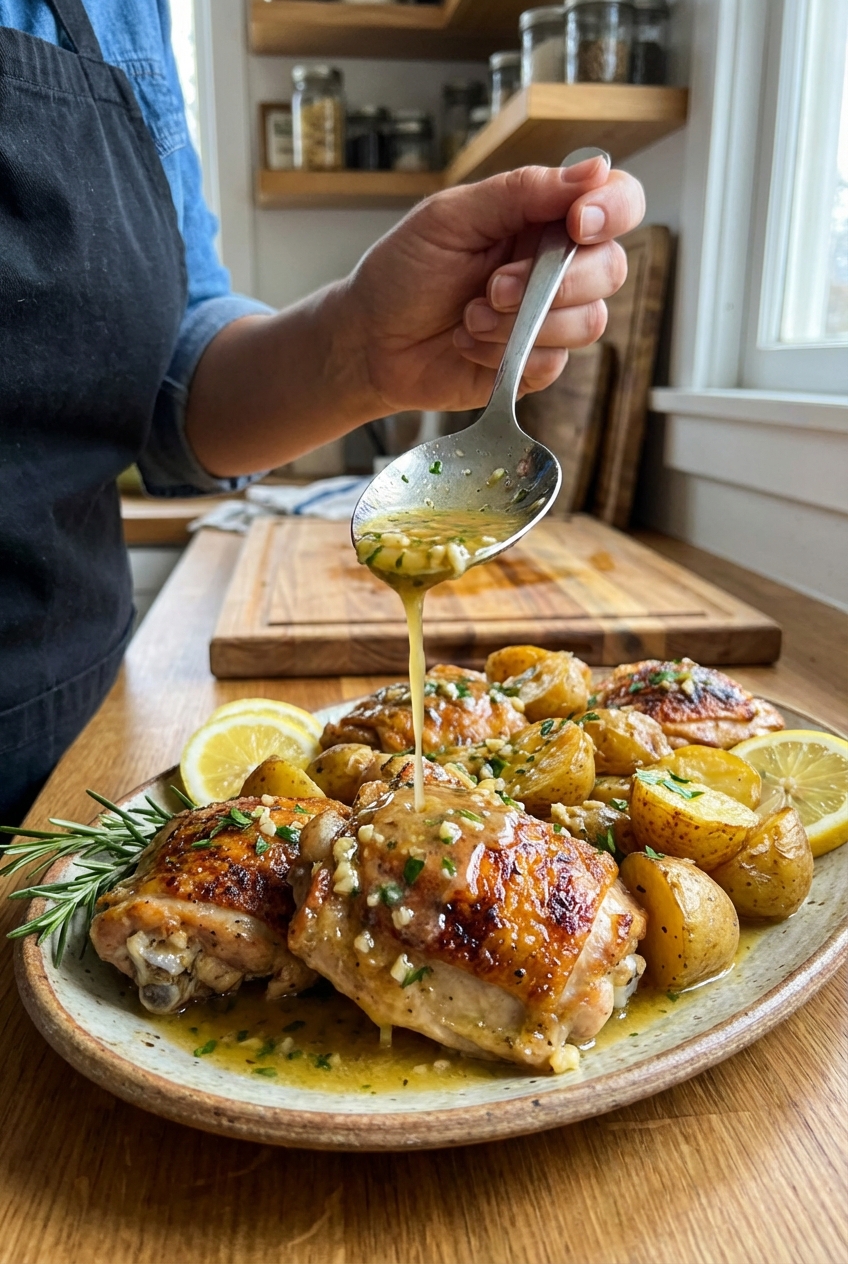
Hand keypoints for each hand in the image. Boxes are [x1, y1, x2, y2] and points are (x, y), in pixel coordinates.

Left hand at [347, 155, 644, 413]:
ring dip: (522, 322)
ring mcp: (550, 318)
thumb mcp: (450, 218)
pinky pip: (554, 362)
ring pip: (588, 321)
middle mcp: (557, 266)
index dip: (612, 209)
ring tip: (470, 317)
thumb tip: (592, 171)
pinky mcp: (536, 365)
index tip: (577, 223)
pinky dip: (505, 354)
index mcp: (542, 217)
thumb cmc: (403, 272)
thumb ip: (520, 192)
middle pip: (611, 267)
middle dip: (556, 282)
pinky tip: (469, 343)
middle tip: (494, 287)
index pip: (615, 202)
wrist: (370, 341)